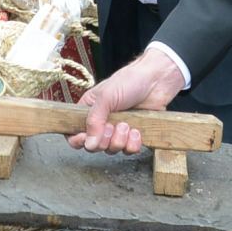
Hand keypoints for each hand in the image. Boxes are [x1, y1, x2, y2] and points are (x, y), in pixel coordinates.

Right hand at [68, 47, 185, 153]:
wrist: (157, 80)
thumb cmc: (129, 81)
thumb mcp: (106, 97)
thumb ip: (94, 121)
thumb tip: (88, 144)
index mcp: (89, 110)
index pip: (74, 133)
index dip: (78, 140)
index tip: (86, 138)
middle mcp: (102, 122)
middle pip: (94, 146)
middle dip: (104, 140)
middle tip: (113, 126)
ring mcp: (118, 130)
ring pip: (112, 150)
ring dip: (120, 140)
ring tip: (127, 124)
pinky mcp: (134, 135)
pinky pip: (129, 150)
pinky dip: (133, 143)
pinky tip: (137, 130)